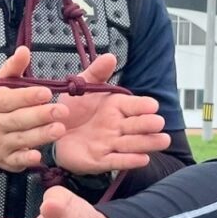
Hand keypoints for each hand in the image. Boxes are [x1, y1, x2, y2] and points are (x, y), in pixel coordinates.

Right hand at [0, 45, 66, 172]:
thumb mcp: (0, 85)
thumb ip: (14, 68)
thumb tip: (24, 50)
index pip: (11, 99)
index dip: (28, 96)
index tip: (47, 92)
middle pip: (19, 119)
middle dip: (40, 115)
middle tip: (62, 111)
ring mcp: (1, 143)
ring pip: (21, 139)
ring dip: (40, 135)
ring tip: (60, 129)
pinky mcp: (7, 160)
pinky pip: (17, 161)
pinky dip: (27, 160)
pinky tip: (39, 157)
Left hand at [50, 54, 171, 173]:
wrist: (53, 130)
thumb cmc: (73, 109)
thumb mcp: (82, 87)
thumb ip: (96, 73)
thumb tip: (110, 56)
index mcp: (116, 106)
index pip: (134, 105)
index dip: (143, 106)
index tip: (152, 105)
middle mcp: (117, 126)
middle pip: (137, 125)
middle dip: (148, 124)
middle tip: (158, 122)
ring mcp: (110, 143)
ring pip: (132, 143)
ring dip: (147, 143)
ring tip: (163, 141)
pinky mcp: (101, 160)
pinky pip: (116, 160)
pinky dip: (129, 160)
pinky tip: (143, 159)